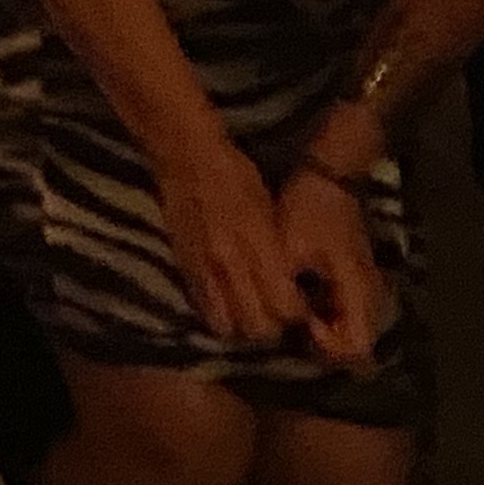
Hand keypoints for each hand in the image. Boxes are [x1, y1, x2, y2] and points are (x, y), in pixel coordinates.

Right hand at [156, 141, 305, 349]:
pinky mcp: (183, 269)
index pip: (284, 304)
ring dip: (242, 327)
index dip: (296, 313)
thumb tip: (290, 287)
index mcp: (256, 243)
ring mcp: (203, 269)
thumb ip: (277, 252)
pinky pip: (204, 311)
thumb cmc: (234, 174)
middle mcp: (229, 262)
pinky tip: (227, 303)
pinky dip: (218, 316)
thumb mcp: (267, 206)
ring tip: (251, 313)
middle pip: (257, 326)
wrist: (185, 156)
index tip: (299, 306)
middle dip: (272, 328)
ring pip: (228, 327)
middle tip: (277, 315)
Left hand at [273, 162, 394, 371]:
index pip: (357, 346)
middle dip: (326, 345)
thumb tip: (278, 321)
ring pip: (353, 328)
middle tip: (296, 326)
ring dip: (326, 330)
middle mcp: (369, 293)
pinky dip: (327, 314)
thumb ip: (285, 289)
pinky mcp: (356, 278)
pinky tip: (302, 300)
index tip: (306, 325)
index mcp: (357, 287)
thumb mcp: (288, 248)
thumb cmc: (308, 209)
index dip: (330, 347)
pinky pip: (347, 311)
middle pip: (357, 344)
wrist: (328, 173)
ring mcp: (365, 286)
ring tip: (296, 315)